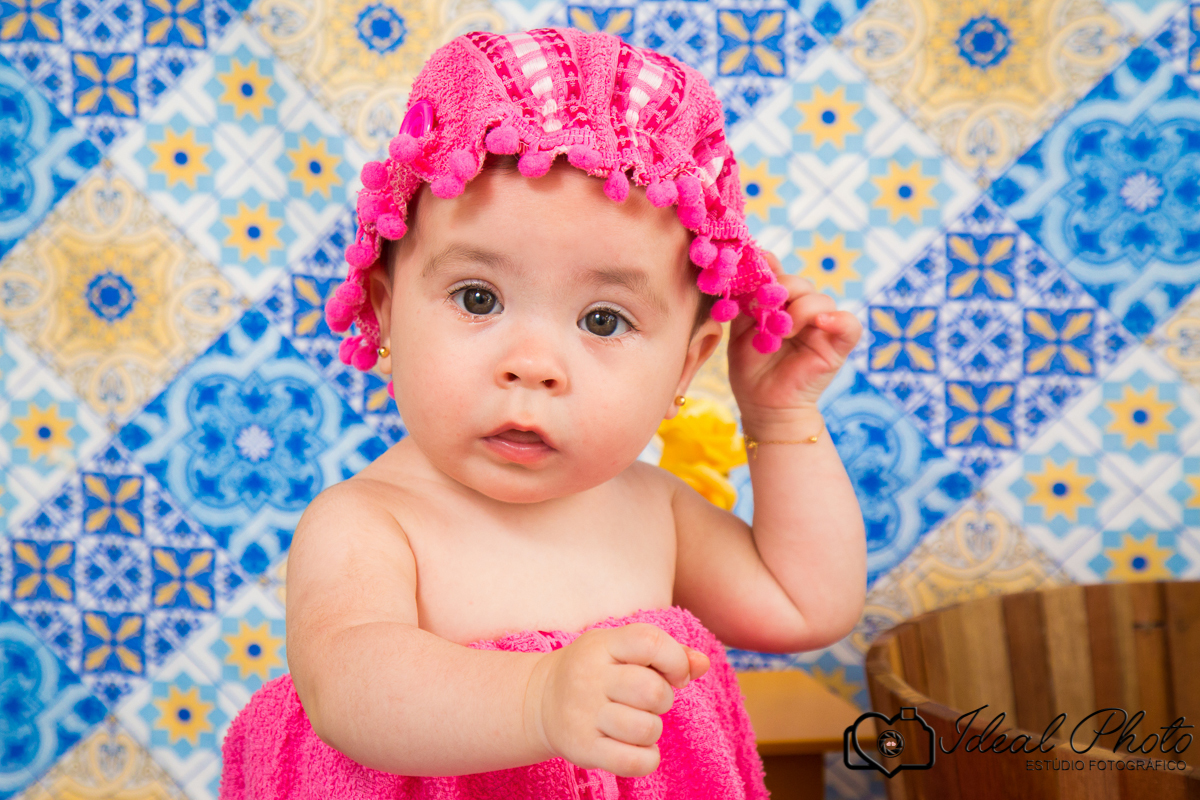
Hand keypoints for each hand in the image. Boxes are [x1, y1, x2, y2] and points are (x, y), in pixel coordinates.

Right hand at [522, 623, 710, 776]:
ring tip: (636, 722)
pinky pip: (634, 761)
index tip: (675, 675)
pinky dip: (647, 758)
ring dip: (653, 730)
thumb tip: (702, 663)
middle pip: (652, 691)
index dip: (675, 660)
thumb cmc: (597, 671)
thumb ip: (667, 653)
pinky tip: (637, 747)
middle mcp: (588, 677)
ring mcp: (582, 714)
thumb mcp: (623, 650)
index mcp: (602, 645)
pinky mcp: (582, 748)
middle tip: (649, 702)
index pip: (650, 642)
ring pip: (646, 729)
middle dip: (664, 699)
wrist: (540, 700)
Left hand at [728, 251, 862, 422]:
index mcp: (781, 307)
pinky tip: (822, 322)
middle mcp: (804, 314)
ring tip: (784, 330)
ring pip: (822, 299)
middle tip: (769, 306)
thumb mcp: (740, 331)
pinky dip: (838, 319)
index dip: (773, 270)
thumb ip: (748, 301)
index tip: (760, 262)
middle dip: (784, 288)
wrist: (763, 407)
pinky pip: (850, 324)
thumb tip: (753, 265)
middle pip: (802, 284)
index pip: (782, 278)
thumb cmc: (751, 371)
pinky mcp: (838, 346)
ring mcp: (822, 328)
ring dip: (801, 308)